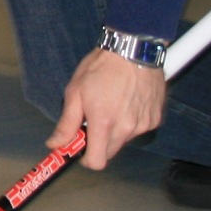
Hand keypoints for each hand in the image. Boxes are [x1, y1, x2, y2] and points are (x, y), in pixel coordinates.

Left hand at [51, 49, 166, 170]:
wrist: (134, 49)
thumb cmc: (102, 66)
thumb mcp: (76, 92)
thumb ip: (67, 123)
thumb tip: (55, 144)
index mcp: (104, 123)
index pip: (97, 161)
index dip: (86, 158)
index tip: (80, 149)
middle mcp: (126, 128)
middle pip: (109, 152)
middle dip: (98, 143)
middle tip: (93, 120)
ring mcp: (143, 124)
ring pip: (124, 140)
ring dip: (115, 131)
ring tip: (112, 105)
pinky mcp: (155, 118)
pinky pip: (139, 129)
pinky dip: (131, 122)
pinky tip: (127, 102)